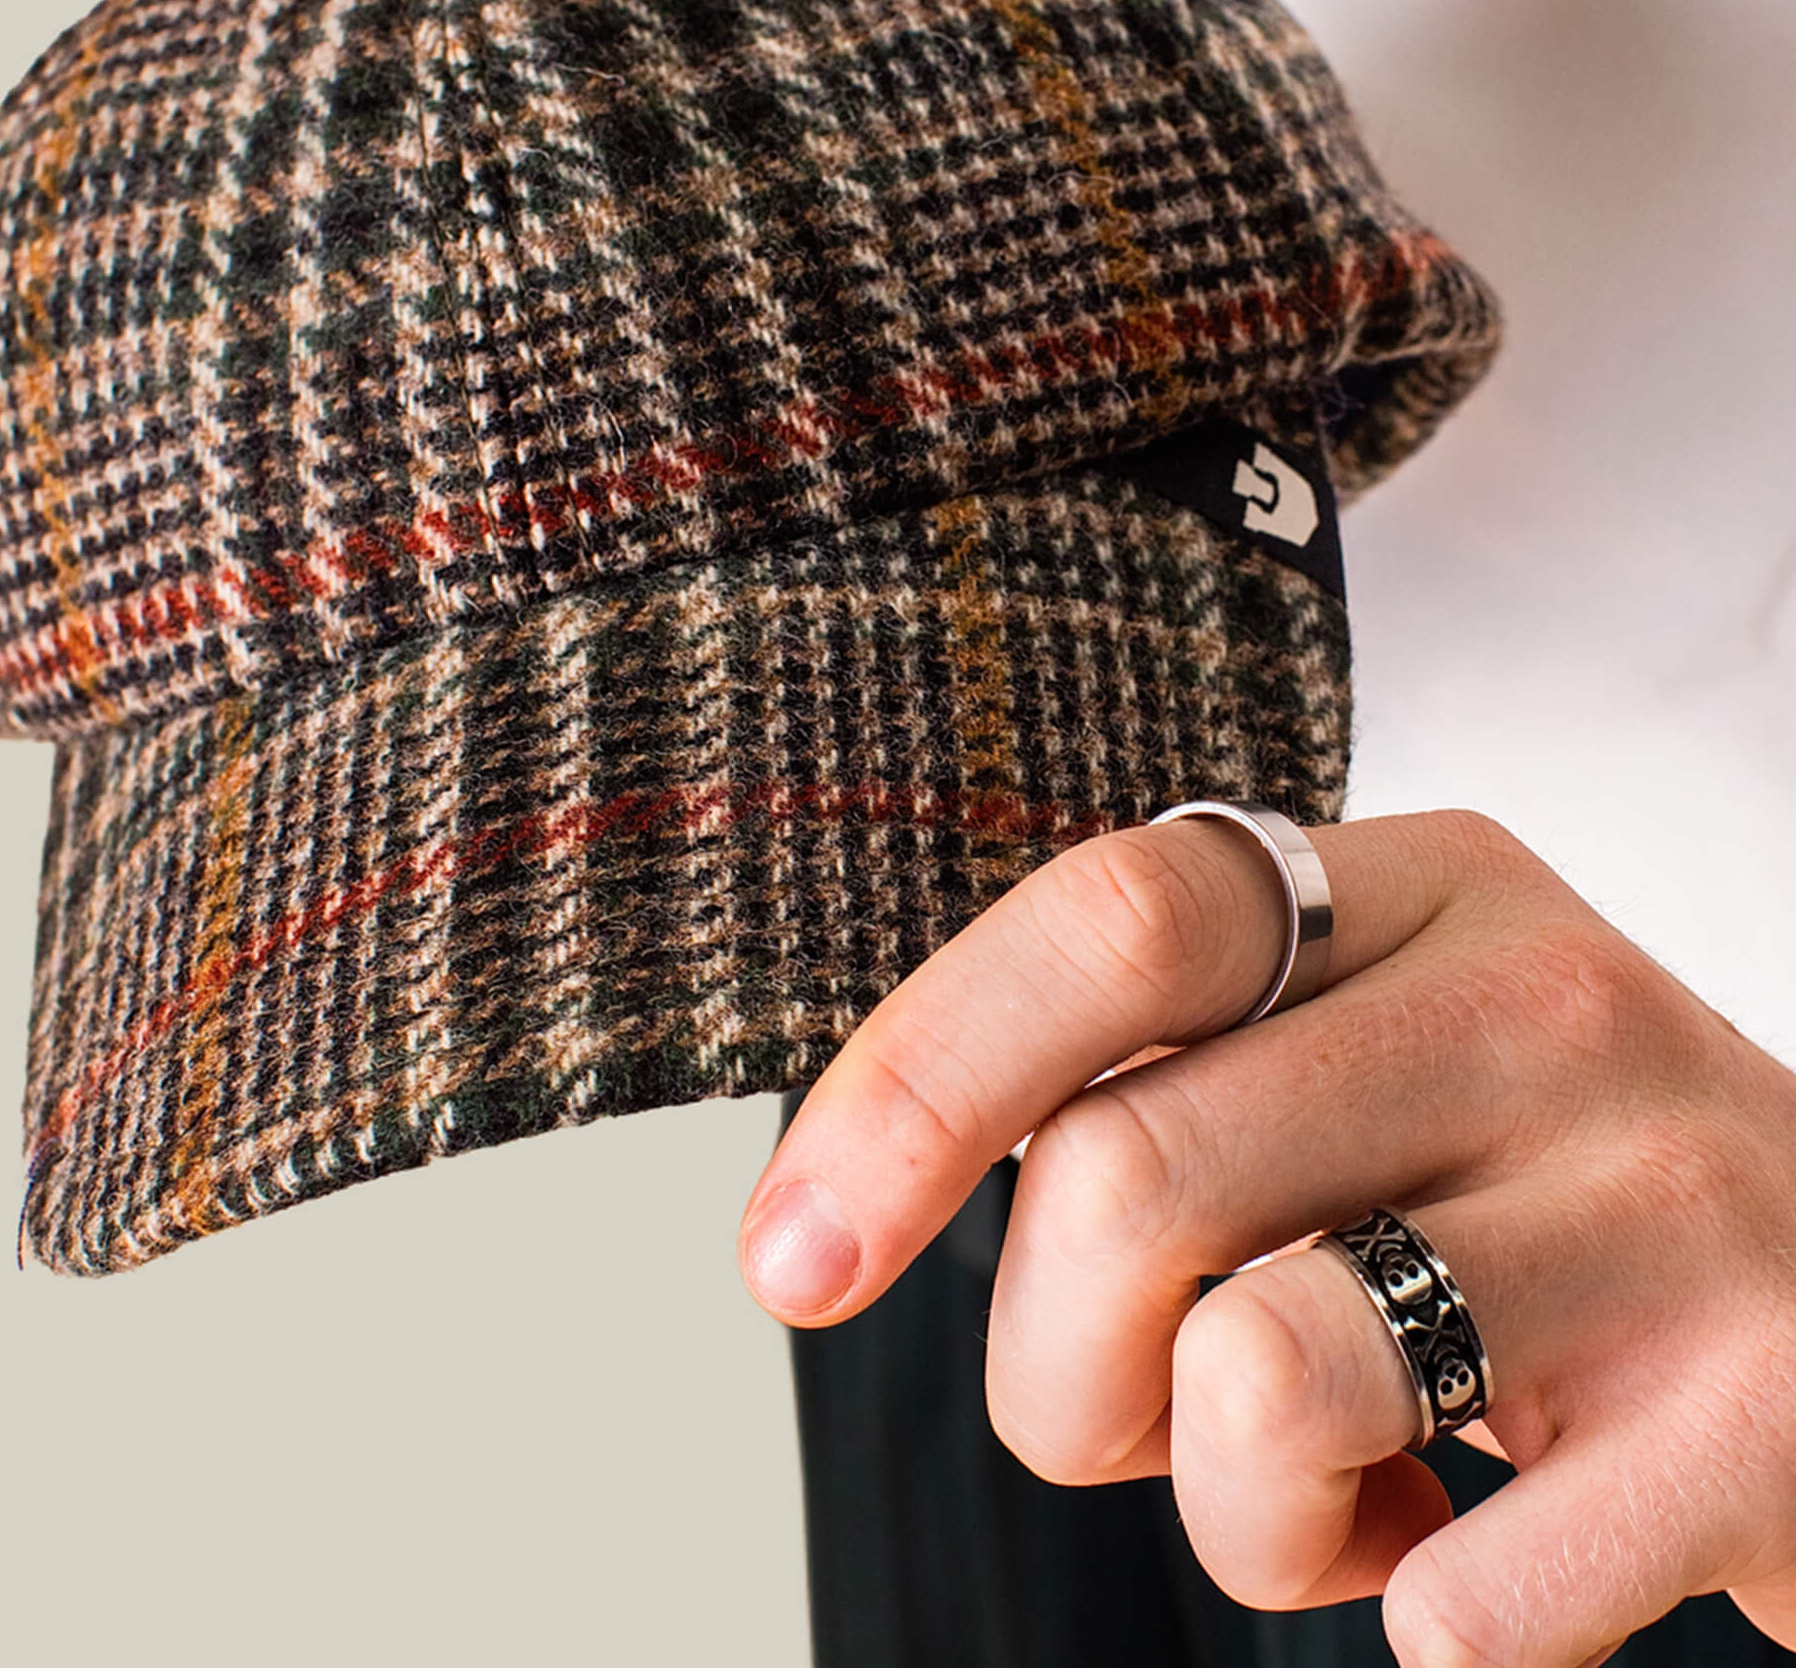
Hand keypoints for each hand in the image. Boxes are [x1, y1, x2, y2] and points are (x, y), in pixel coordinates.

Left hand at [736, 808, 1795, 1665]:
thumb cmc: (1530, 1199)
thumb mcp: (1365, 1064)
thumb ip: (1157, 1080)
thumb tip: (842, 1203)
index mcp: (1418, 888)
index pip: (1115, 922)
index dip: (917, 1081)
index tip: (787, 1262)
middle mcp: (1545, 999)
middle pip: (1128, 1175)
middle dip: (1057, 1370)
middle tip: (1148, 1415)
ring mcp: (1670, 1201)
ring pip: (1256, 1379)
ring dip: (1232, 1511)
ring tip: (1346, 1477)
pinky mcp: (1770, 1415)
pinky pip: (1449, 1606)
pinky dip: (1408, 1618)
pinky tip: (1495, 1542)